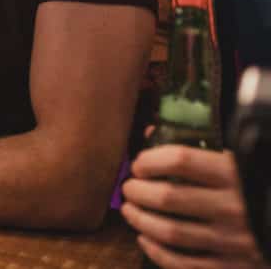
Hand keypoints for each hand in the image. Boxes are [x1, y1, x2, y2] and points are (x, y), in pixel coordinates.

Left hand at [121, 146, 265, 267]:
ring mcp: (234, 241)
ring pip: (171, 232)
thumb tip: (151, 131)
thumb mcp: (240, 160)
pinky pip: (185, 264)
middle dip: (138, 191)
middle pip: (168, 197)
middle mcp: (235, 207)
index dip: (150, 161)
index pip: (180, 160)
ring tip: (129, 210)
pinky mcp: (235, 267)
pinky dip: (157, 252)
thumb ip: (198, 145)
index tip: (139, 165)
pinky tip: (145, 239)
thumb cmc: (260, 184)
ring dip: (140, 220)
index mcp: (236, 173)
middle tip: (129, 188)